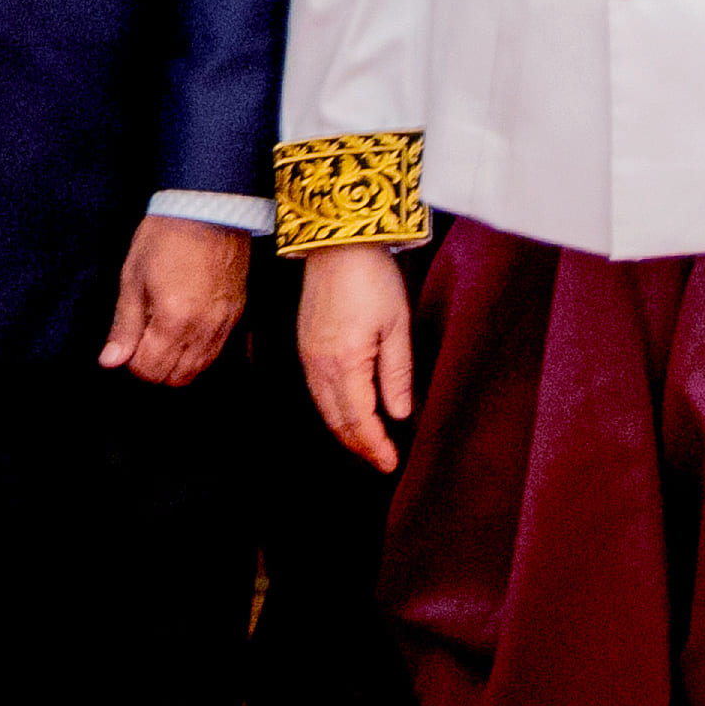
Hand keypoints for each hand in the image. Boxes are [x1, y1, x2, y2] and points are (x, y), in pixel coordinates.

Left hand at [99, 214, 250, 385]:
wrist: (210, 207)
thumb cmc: (165, 237)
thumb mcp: (133, 277)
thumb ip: (124, 325)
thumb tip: (110, 361)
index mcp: (173, 319)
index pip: (149, 370)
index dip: (130, 361)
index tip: (127, 341)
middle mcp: (203, 328)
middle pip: (175, 378)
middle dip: (154, 368)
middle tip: (143, 341)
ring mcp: (224, 323)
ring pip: (199, 369)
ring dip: (177, 364)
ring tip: (164, 337)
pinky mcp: (237, 313)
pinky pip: (216, 351)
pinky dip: (198, 352)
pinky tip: (186, 330)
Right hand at [297, 244, 418, 471]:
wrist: (338, 242)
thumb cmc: (372, 278)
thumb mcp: (397, 325)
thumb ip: (397, 374)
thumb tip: (399, 415)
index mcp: (343, 364)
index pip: (359, 420)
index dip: (375, 446)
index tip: (391, 463)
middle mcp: (318, 367)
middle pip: (337, 421)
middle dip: (360, 446)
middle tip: (382, 461)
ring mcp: (308, 356)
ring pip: (325, 409)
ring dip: (346, 431)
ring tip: (370, 444)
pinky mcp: (305, 345)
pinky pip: (317, 391)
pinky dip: (334, 410)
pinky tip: (350, 412)